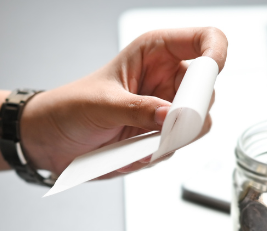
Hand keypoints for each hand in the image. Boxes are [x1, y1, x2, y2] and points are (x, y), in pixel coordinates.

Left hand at [21, 27, 226, 176]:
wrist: (51, 140)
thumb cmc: (69, 107)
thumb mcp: (101, 105)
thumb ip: (138, 110)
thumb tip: (171, 116)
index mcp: (156, 52)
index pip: (206, 40)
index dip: (215, 55)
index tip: (208, 77)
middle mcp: (167, 78)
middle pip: (208, 90)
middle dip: (189, 112)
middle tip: (164, 125)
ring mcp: (166, 109)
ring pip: (197, 124)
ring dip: (170, 139)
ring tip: (135, 142)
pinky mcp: (161, 136)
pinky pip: (177, 147)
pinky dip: (156, 154)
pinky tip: (128, 151)